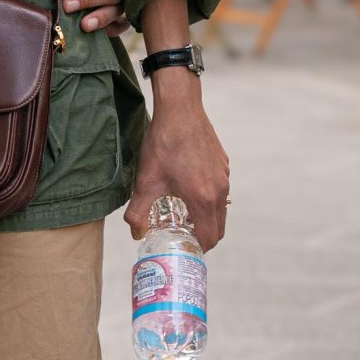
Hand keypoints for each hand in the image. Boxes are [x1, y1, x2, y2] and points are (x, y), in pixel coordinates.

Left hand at [125, 80, 229, 250]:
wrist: (180, 110)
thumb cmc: (164, 145)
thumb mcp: (145, 182)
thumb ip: (138, 213)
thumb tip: (135, 233)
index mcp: (203, 199)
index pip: (210, 237)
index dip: (198, 248)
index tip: (185, 248)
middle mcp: (220, 190)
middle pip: (220, 226)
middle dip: (204, 235)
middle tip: (184, 236)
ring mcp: (224, 176)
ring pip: (221, 207)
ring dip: (207, 216)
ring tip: (185, 214)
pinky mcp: (223, 163)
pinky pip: (220, 188)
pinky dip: (209, 196)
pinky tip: (188, 187)